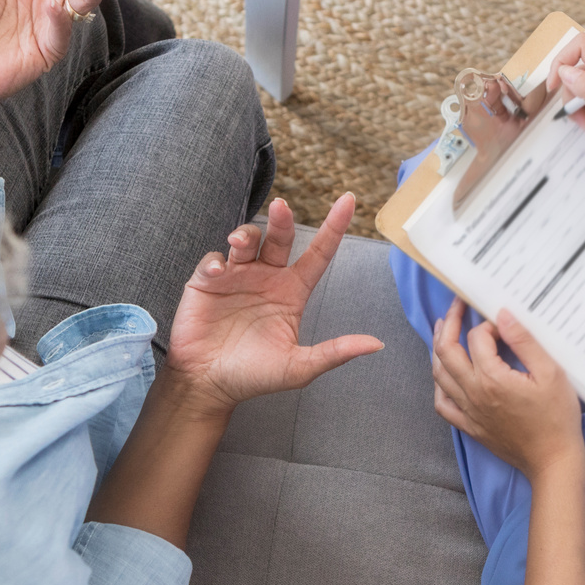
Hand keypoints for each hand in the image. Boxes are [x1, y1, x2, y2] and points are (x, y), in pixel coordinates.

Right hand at [165, 193, 384, 413]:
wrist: (209, 385)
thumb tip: (376, 344)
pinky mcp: (208, 282)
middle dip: (283, 220)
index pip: (318, 253)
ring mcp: (237, 277)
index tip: (348, 200)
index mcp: (292, 291)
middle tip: (282, 206)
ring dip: (245, 235)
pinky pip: (214, 260)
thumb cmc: (254, 376)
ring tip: (240, 243)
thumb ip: (335, 352)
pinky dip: (216, 261)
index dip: (334, 227)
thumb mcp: (299, 367)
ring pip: (247, 240)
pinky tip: (219, 272)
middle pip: (280, 237)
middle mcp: (267, 278)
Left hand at [430, 299, 584, 479]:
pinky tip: (444, 374)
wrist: (553, 460)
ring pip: (439, 375)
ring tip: (442, 330)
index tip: (503, 324)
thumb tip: (503, 314)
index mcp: (492, 378)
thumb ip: (524, 341)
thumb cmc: (557, 418)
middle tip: (456, 307)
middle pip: (447, 351)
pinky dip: (438, 384)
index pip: (477, 338)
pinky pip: (442, 403)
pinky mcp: (469, 426)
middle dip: (450, 324)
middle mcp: (473, 393)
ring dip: (438, 348)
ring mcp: (468, 411)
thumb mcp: (551, 373)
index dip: (488, 325)